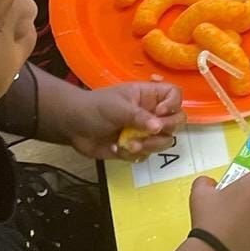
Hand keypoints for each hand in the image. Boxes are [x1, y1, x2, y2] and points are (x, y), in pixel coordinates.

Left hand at [51, 81, 182, 158]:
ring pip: (164, 141)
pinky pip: (146, 155)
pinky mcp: (136, 148)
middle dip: (164, 130)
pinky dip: (133, 155)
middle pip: (177, 121)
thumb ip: (138, 116)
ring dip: (150, 146)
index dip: (172, 105)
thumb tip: (158, 127)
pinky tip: (116, 148)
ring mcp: (144, 131)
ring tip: (129, 145)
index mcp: (148, 96)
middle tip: (148, 133)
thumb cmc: (94, 108)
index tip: (159, 113)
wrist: (72, 126)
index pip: (175, 95)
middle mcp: (151, 113)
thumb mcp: (117, 107)